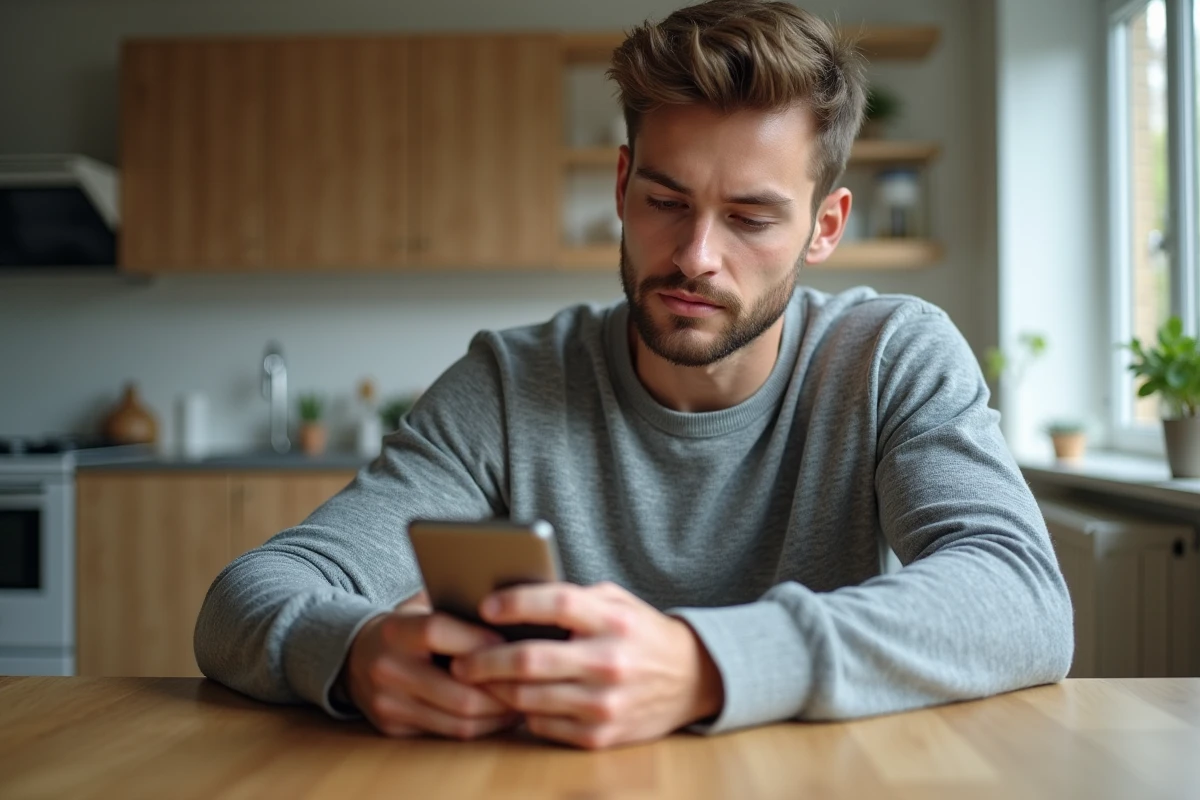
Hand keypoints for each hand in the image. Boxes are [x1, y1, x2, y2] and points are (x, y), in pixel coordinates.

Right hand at [339, 589, 520, 739]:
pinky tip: (500, 714)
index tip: (515, 644)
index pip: (438, 632)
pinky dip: (480, 727)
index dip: (481, 642)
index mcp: (396, 630)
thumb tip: (514, 611)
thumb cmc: (407, 624)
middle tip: (533, 684)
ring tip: (523, 702)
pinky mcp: (393, 728)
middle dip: (502, 692)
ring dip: (498, 717)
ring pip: (458, 722)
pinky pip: (448, 734)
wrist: (356, 655)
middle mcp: (387, 669)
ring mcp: (388, 704)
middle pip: (458, 693)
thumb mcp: (424, 604)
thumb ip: (458, 606)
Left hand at [451, 581, 723, 749]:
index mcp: (614, 621)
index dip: (516, 603)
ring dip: (495, 690)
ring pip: (529, 699)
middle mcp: (610, 662)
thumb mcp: (617, 602)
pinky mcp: (601, 736)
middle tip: (461, 658)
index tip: (485, 606)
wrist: (692, 679)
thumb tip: (511, 599)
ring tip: (477, 679)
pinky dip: (523, 713)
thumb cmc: (640, 633)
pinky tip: (513, 700)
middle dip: (485, 660)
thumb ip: (573, 598)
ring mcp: (605, 704)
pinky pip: (543, 726)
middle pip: (531, 660)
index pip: (558, 605)